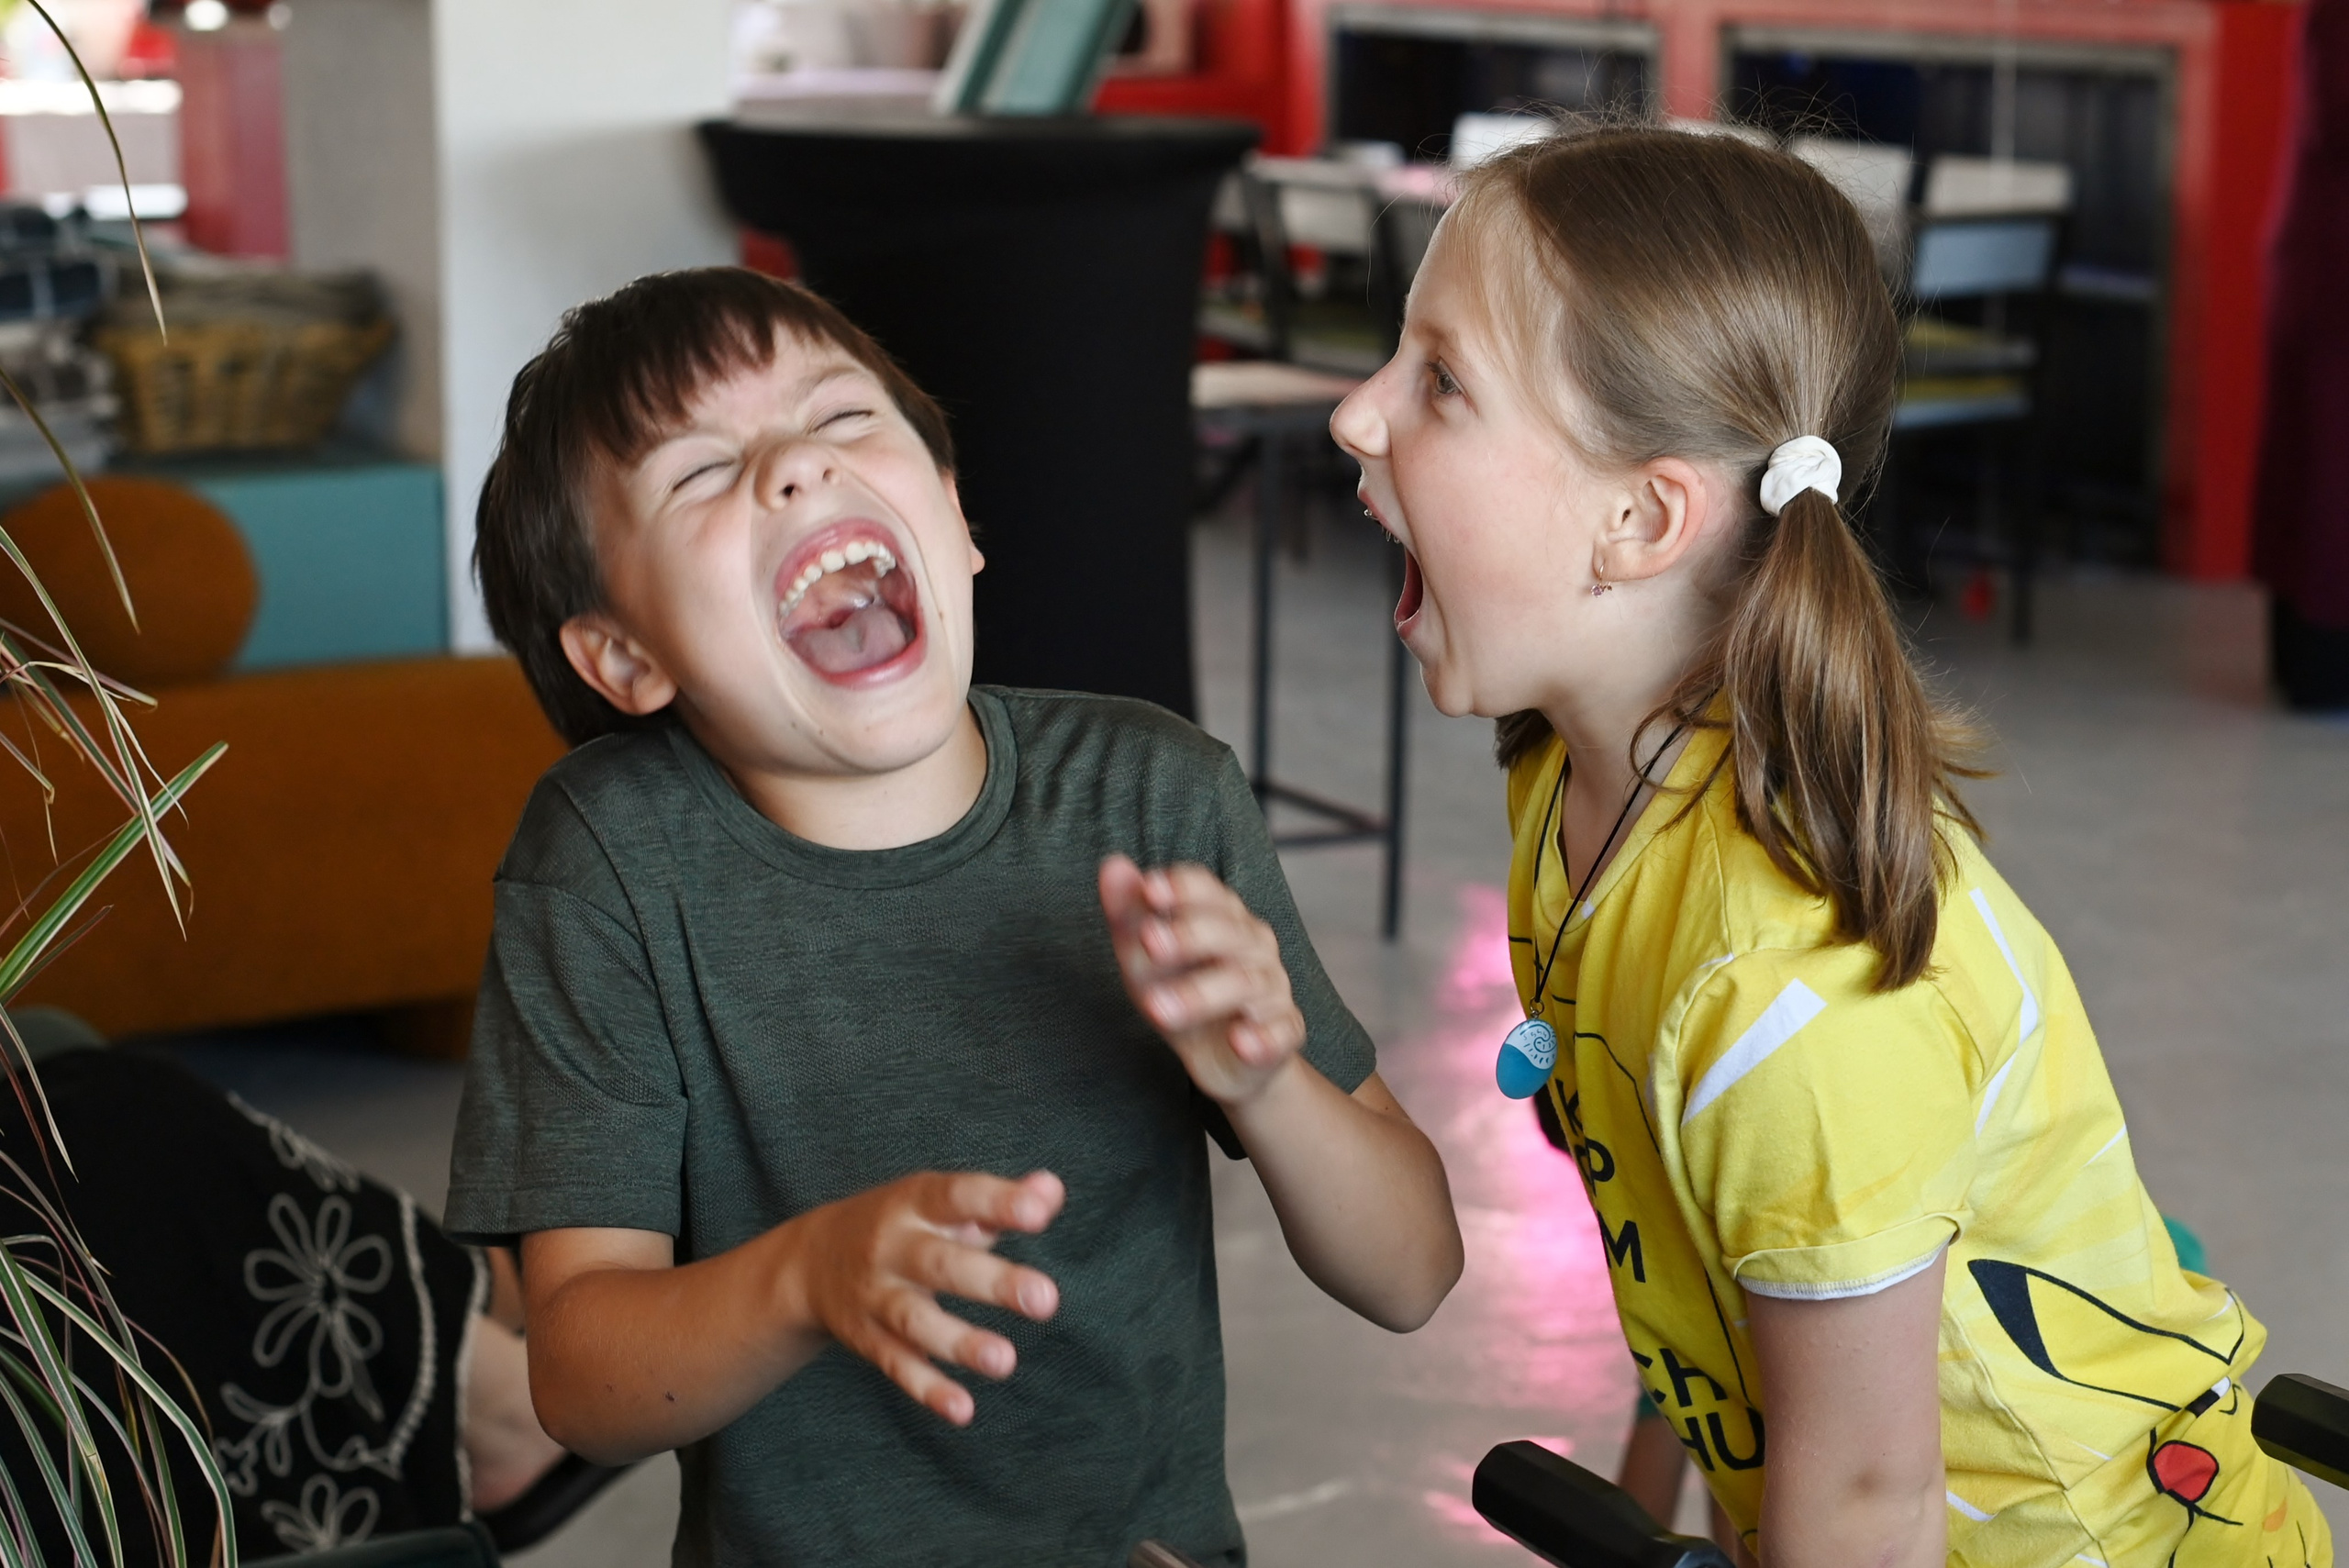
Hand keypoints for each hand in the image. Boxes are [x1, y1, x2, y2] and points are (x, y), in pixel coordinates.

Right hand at [784, 1170, 1063, 1425]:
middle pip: (939, 1264)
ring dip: (959, 1342)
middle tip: (1046, 1299)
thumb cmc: (903, 1226)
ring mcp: (876, 1296)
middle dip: (991, 1281)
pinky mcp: (868, 1340)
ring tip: (1004, 1361)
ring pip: (916, 1321)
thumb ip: (999, 1199)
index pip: (959, 1197)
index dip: (998, 1203)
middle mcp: (891, 1248)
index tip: (1040, 1213)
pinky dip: (927, 1388)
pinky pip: (897, 1365)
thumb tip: (1051, 1189)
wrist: (811, 1261)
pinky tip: (962, 1409)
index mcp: (916, 1203)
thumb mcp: (941, 1202)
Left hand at [1100, 855, 1305, 1106]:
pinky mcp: (1284, 1032)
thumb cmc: (1184, 991)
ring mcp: (1272, 989)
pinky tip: (1241, 1041)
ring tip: (1159, 1009)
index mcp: (1225, 918)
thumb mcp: (1145, 957)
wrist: (1223, 1057)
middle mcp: (1254, 947)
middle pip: (1229, 933)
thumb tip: (1113, 865)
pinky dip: (1263, 1037)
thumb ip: (1130, 914)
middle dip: (1189, 935)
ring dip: (1201, 994)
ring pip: (1245, 983)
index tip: (1150, 889)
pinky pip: (1281, 1031)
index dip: (1183, 888)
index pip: (1210, 892)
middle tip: (1149, 943)